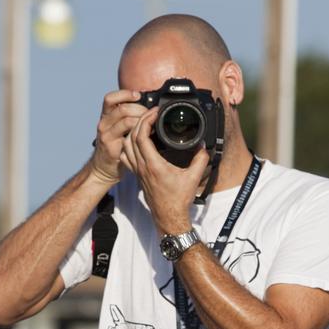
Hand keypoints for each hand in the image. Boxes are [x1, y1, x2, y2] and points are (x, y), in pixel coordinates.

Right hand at [90, 90, 146, 184]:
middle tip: (150, 113)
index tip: (138, 95)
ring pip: (125, 120)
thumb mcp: (118, 128)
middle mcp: (104, 123)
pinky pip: (127, 136)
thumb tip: (148, 106)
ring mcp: (106, 135)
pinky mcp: (111, 146)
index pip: (110, 98)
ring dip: (141, 119)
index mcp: (106, 116)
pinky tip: (147, 135)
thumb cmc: (115, 145)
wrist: (103, 167)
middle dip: (139, 108)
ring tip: (150, 124)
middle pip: (122, 108)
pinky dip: (139, 133)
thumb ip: (128, 116)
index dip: (124, 94)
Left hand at [123, 107, 211, 236]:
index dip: (146, 120)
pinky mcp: (137, 175)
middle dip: (139, 120)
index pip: (142, 136)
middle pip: (131, 137)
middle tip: (150, 113)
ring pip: (125, 145)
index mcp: (153, 165)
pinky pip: (126, 156)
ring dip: (132, 132)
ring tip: (144, 123)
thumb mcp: (194, 177)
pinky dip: (128, 145)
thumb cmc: (179, 200)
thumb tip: (203, 145)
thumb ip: (201, 159)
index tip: (155, 112)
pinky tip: (138, 141)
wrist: (169, 217)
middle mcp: (142, 167)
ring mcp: (137, 171)